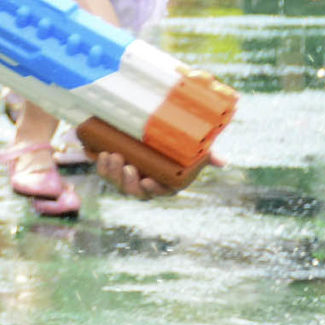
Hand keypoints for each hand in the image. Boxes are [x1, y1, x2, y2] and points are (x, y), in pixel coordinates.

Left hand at [93, 147, 220, 198]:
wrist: (144, 133)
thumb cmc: (174, 147)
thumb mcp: (189, 150)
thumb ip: (205, 156)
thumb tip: (224, 161)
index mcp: (165, 183)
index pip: (160, 192)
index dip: (153, 190)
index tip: (147, 181)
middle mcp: (145, 185)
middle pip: (135, 192)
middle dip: (129, 182)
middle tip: (128, 166)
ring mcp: (127, 179)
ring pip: (118, 184)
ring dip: (112, 173)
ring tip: (112, 155)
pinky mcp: (112, 169)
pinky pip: (104, 174)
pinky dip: (101, 166)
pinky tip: (100, 154)